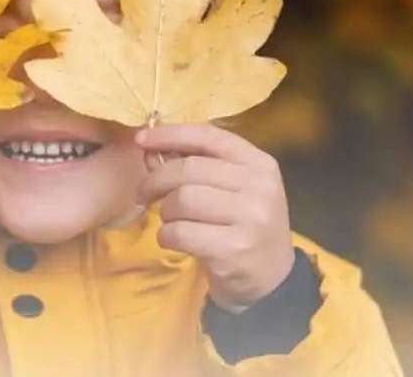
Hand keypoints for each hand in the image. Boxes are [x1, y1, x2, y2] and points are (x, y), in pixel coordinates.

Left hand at [135, 123, 293, 312]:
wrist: (272, 278)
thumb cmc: (244, 226)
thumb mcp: (234, 189)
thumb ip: (197, 165)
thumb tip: (148, 148)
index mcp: (259, 163)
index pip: (209, 136)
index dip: (170, 134)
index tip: (140, 139)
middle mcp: (259, 187)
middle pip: (189, 170)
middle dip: (156, 180)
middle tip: (143, 194)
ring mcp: (250, 218)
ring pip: (183, 200)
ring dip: (165, 212)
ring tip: (171, 221)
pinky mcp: (235, 249)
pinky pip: (181, 232)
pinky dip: (166, 235)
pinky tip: (173, 240)